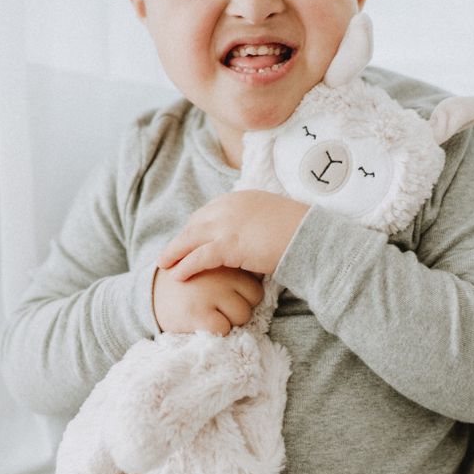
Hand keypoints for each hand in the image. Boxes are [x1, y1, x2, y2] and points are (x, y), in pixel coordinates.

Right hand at [152, 264, 263, 334]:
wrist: (148, 294)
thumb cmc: (188, 282)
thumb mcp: (208, 264)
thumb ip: (233, 264)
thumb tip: (262, 273)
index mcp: (223, 259)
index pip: (256, 285)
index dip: (244, 295)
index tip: (228, 296)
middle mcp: (219, 274)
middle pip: (253, 300)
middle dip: (240, 307)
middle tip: (218, 306)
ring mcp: (209, 294)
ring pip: (242, 316)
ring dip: (229, 320)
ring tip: (209, 313)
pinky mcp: (197, 313)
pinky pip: (224, 329)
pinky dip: (216, 331)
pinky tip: (202, 322)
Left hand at [158, 191, 308, 281]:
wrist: (309, 237)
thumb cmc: (298, 232)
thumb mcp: (273, 218)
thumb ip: (256, 222)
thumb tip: (250, 235)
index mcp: (240, 198)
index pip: (209, 212)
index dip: (196, 228)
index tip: (188, 239)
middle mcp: (229, 206)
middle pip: (196, 223)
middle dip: (182, 239)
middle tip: (170, 253)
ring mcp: (227, 224)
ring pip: (191, 239)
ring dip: (174, 252)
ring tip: (164, 263)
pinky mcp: (228, 245)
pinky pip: (199, 257)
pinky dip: (185, 266)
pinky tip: (177, 275)